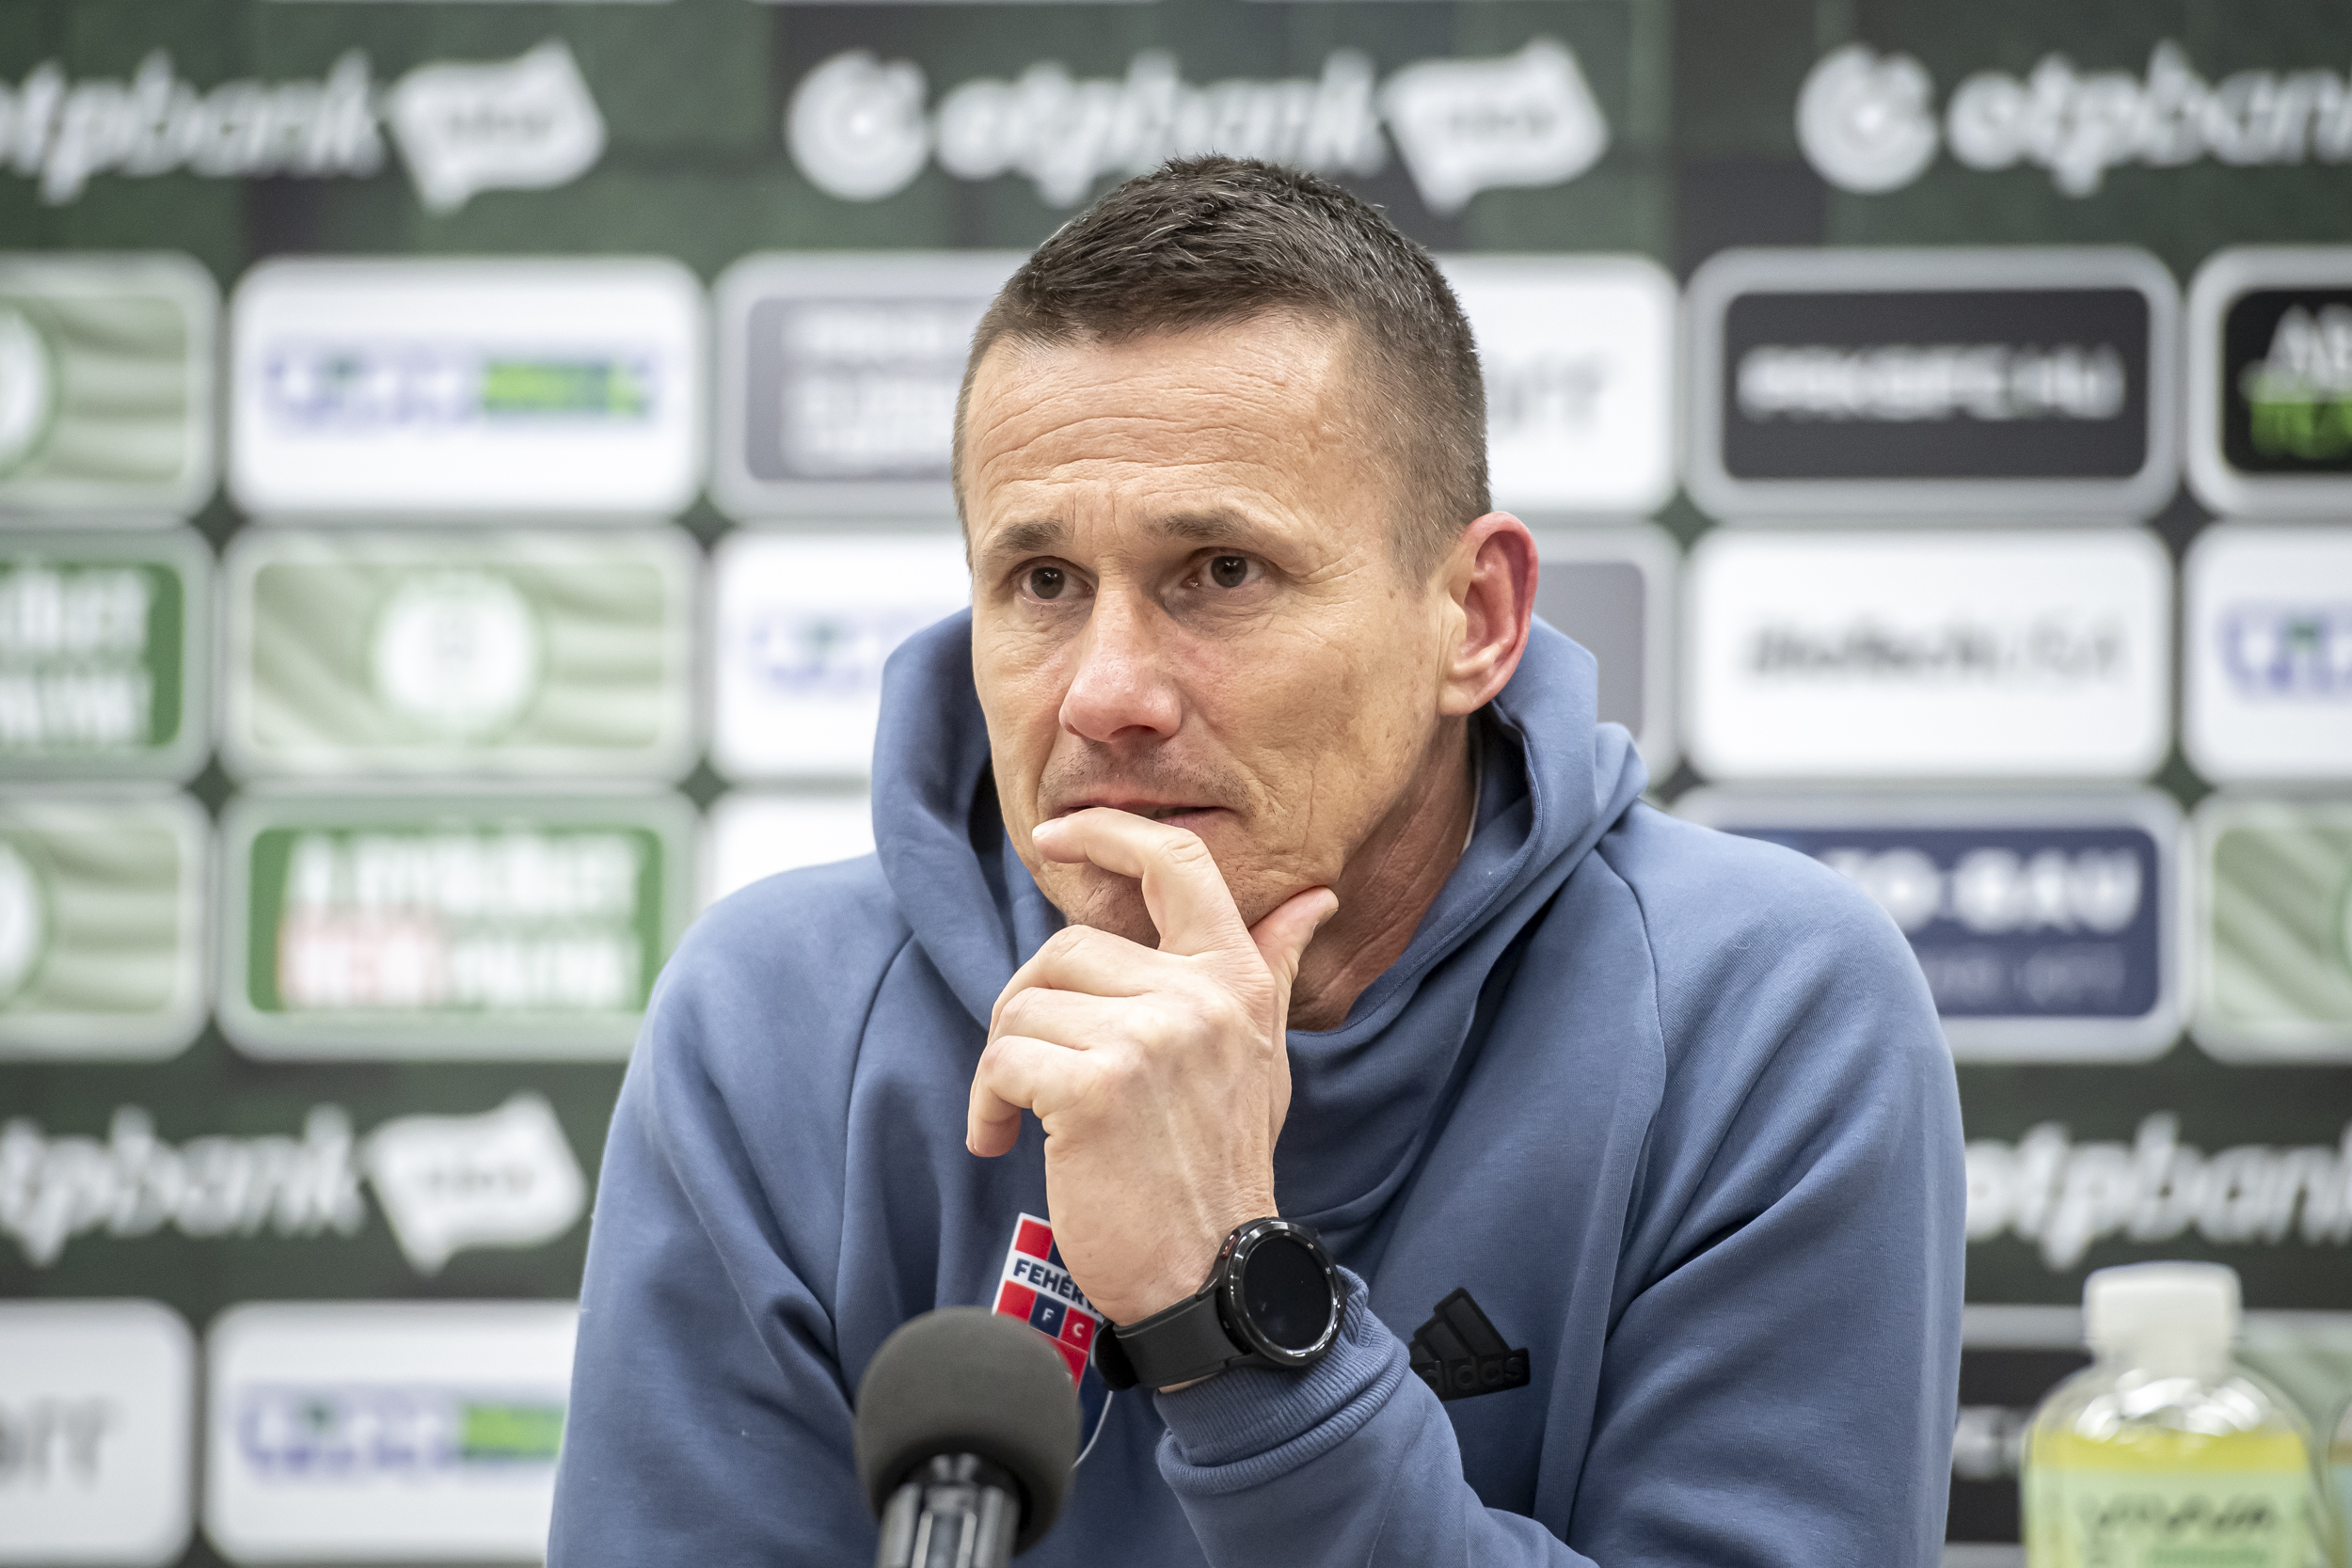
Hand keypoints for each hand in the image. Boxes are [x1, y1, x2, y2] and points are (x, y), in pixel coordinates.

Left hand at [966, 808, 1336, 1327]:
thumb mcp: (1262, 1055)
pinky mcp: (1093, 1088)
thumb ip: (1272, 967)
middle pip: (1067, 948)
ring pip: (1026, 1005)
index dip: (1111, 833)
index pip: (1178, 865)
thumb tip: (1313, 898)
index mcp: (1236, 980)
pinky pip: (1004, 1059)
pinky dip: (988, 1102)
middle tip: (1031, 1068)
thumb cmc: (1224, 1162)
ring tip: (1022, 1116)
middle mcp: (1198, 997)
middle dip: (1032, 1006)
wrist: (1213, 1273)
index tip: (1057, 836)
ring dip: (1005, 1063)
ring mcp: (1147, 1039)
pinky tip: (1002, 1140)